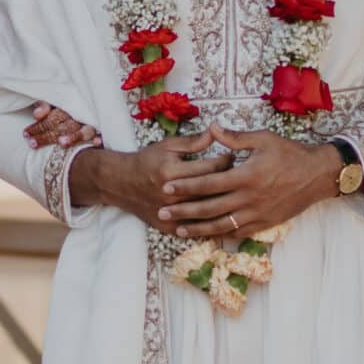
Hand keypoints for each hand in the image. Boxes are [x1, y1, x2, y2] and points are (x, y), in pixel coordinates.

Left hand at [24, 103, 100, 151]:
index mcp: (68, 107)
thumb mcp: (56, 102)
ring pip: (84, 131)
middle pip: (64, 126)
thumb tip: (37, 114)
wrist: (97, 100)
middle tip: (32, 144)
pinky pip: (103, 135)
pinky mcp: (103, 132)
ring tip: (62, 143)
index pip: (52, 118)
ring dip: (74, 136)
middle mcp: (80, 115)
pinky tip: (95, 143)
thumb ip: (46, 106)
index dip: (38, 126)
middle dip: (48, 136)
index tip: (26, 134)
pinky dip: (100, 138)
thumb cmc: (70, 107)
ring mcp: (93, 124)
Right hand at [76, 134, 228, 228]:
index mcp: (172, 172)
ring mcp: (171, 214)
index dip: (227, 160)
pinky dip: (212, 224)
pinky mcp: (170, 228)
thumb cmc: (147, 161)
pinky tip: (224, 217)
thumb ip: (192, 142)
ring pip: (208, 212)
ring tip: (234, 192)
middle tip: (241, 174)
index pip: (210, 167)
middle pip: (212, 190)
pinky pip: (197, 229)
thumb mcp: (167, 146)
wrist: (122, 184)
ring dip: (225, 202)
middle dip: (230, 181)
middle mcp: (172, 195)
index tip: (234, 155)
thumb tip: (215, 133)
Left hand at [157, 126, 345, 242]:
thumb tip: (212, 128)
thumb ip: (235, 138)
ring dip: (198, 229)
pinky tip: (207, 235)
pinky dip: (220, 235)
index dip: (186, 186)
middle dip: (184, 211)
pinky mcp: (265, 223)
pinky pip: (238, 232)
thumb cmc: (290, 153)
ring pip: (222, 225)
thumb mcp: (263, 139)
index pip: (208, 183)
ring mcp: (257, 214)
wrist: (318, 175)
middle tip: (163, 213)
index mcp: (246, 175)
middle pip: (209, 208)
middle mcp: (249, 198)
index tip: (166, 187)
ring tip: (179, 231)